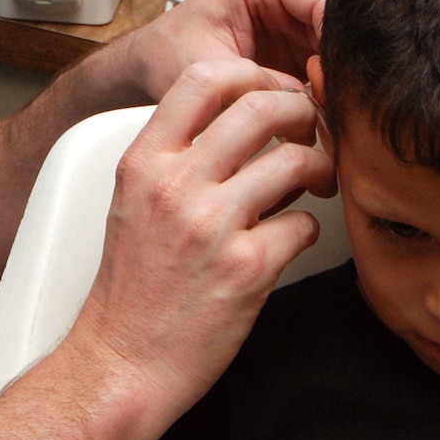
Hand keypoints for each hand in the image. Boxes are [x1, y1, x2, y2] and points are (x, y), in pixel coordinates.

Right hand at [68, 58, 337, 426]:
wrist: (120, 365)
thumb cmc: (130, 293)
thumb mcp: (133, 206)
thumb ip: (175, 161)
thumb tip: (239, 127)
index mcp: (143, 163)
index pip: (202, 78)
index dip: (252, 74)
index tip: (272, 89)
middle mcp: (175, 187)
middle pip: (260, 108)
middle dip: (300, 112)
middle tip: (313, 128)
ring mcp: (212, 227)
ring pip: (293, 162)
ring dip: (318, 168)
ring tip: (318, 180)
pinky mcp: (247, 270)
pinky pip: (304, 225)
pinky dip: (310, 229)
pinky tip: (295, 237)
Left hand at [123, 0, 325, 103]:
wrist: (152, 65)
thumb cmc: (169, 54)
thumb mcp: (210, 67)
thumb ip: (258, 80)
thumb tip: (310, 102)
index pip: (324, 0)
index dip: (341, 40)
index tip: (342, 80)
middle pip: (341, 24)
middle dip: (344, 64)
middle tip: (340, 104)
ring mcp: (297, 18)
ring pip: (341, 48)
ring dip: (340, 80)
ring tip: (333, 112)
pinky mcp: (301, 46)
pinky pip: (331, 65)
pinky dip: (331, 89)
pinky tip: (325, 112)